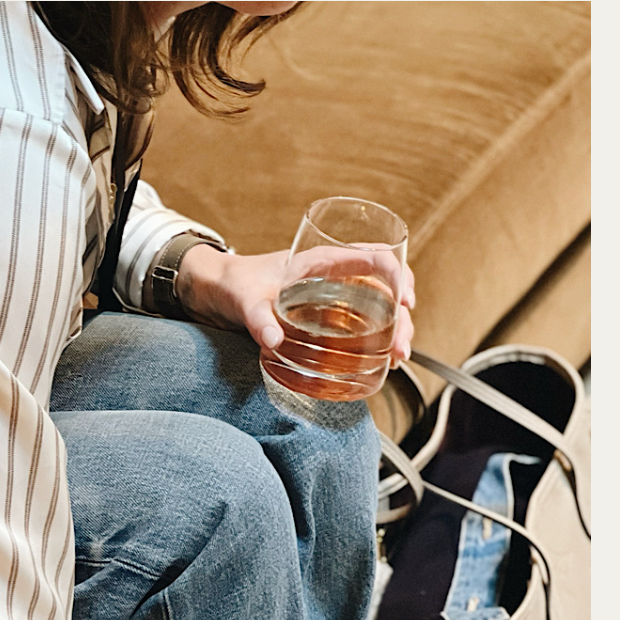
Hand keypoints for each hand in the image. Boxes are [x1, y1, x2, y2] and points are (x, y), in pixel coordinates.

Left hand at [177, 243, 415, 365]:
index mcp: (322, 260)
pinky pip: (357, 326)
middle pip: (386, 288)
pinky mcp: (322, 319)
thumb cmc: (232, 284)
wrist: (214, 292)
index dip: (399, 278)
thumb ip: (257, 317)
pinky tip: (376, 362)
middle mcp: (333, 277)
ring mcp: (330, 298)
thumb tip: (273, 339)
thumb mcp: (244, 299)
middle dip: (402, 317)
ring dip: (393, 332)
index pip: (377, 257)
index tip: (405, 305)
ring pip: (377, 309)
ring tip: (396, 359)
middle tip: (401, 347)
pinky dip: (372, 341)